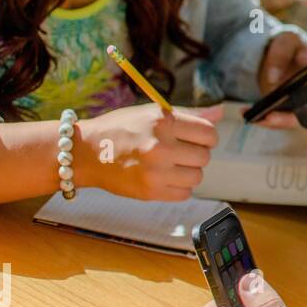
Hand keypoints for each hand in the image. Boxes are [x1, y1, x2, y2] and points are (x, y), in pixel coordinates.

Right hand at [78, 102, 221, 200]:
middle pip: (205, 156)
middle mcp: (161, 146)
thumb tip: (221, 112)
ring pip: (197, 176)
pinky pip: (185, 194)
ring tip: (169, 165)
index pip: (209, 133)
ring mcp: (155, 171)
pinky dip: (178, 187)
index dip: (205, 137)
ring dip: (188, 172)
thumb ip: (189, 115)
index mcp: (163, 122)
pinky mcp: (150, 192)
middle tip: (177, 151)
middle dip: (195, 154)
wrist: (85, 153)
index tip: (195, 138)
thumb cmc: (121, 129)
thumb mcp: (152, 113)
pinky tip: (163, 177)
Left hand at [254, 32, 306, 128]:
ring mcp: (305, 105)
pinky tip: (249, 115)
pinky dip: (266, 120)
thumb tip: (275, 78)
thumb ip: (282, 53)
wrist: (270, 59)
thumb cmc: (286, 48)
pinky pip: (282, 121)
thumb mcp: (284, 41)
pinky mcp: (289, 114)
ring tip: (264, 116)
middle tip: (299, 105)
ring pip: (302, 118)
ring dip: (284, 119)